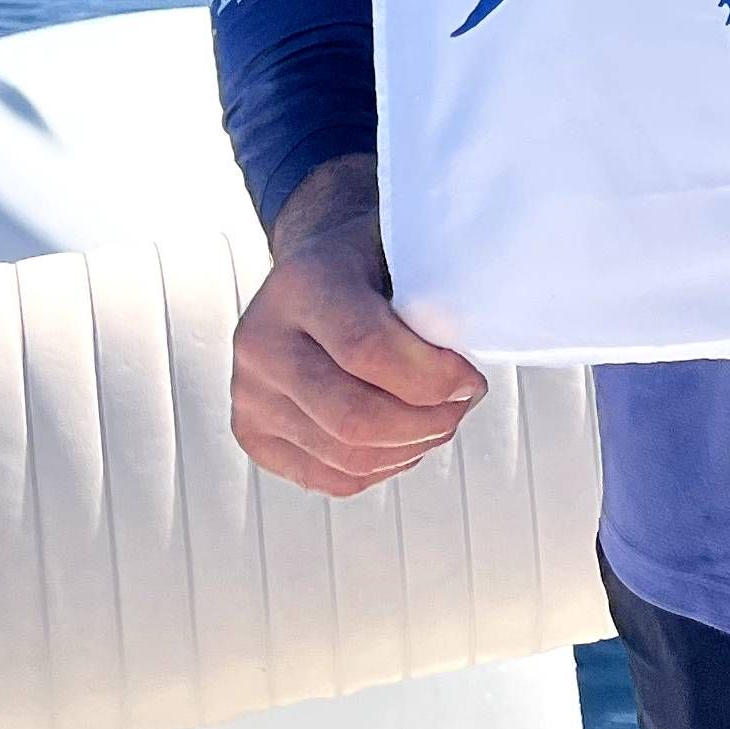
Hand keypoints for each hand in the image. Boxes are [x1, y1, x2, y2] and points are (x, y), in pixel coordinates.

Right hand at [230, 156, 487, 497]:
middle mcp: (261, 341)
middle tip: (462, 404)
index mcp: (300, 283)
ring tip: (439, 418)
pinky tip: (403, 437)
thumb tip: (480, 344)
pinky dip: (384, 467)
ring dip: (413, 447)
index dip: (432, 376)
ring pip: (348, 457)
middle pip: (355, 417)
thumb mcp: (405, 249)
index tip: (470, 377)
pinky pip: (333, 479)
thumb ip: (435, 293)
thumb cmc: (372, 260)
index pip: (367, 349)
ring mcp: (249, 394)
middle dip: (428, 423)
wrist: (313, 270)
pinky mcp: (252, 434)